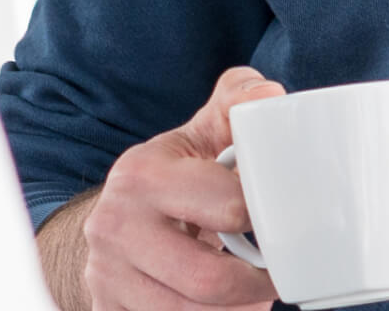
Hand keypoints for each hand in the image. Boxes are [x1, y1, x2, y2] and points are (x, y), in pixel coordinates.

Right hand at [51, 67, 288, 309]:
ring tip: (250, 294)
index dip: (267, 222)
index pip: (229, 210)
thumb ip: (239, 102)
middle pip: (209, 282)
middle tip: (276, 276)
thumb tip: (271, 98)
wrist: (118, 219)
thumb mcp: (203, 132)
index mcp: (141, 175)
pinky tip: (222, 307)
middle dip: (256, 285)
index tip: (282, 224)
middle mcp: (113, 227)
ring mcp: (106, 276)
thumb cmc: (177, 174)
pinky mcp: (109, 309)